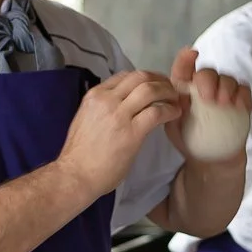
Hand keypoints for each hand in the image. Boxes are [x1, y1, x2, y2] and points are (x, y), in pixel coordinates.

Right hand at [60, 70, 183, 196]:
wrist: (75, 175)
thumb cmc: (80, 154)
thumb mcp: (86, 118)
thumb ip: (102, 108)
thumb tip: (120, 105)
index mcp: (95, 96)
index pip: (124, 76)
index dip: (144, 77)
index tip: (154, 84)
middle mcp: (107, 99)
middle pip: (140, 77)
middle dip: (159, 80)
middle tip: (170, 89)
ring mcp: (119, 114)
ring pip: (150, 90)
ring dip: (168, 92)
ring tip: (176, 100)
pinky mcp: (132, 132)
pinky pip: (157, 112)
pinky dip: (170, 110)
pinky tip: (174, 114)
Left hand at [165, 47, 251, 162]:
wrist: (207, 159)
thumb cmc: (187, 139)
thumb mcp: (173, 126)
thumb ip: (174, 110)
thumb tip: (181, 97)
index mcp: (184, 88)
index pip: (184, 68)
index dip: (186, 58)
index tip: (192, 54)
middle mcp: (204, 86)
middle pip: (208, 72)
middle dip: (209, 80)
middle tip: (208, 97)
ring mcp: (224, 93)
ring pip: (228, 79)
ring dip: (226, 88)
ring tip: (223, 103)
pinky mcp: (239, 102)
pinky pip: (244, 91)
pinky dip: (242, 96)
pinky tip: (239, 106)